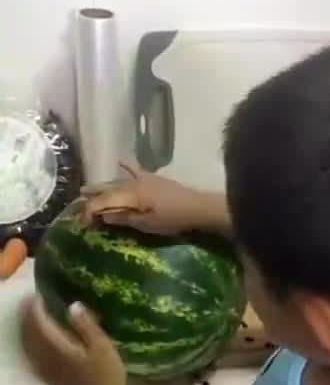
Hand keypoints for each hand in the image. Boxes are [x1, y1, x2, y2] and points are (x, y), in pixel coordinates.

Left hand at [21, 297, 127, 384]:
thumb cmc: (107, 373)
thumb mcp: (102, 345)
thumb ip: (86, 325)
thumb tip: (72, 305)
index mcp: (59, 348)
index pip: (41, 324)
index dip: (37, 308)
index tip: (39, 294)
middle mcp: (48, 358)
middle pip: (31, 335)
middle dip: (29, 317)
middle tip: (32, 302)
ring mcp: (47, 369)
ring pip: (30, 346)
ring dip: (28, 330)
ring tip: (31, 318)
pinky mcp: (51, 377)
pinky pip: (33, 357)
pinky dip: (31, 345)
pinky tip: (36, 342)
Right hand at [80, 162, 229, 235]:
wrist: (196, 207)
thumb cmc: (172, 219)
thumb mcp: (146, 224)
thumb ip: (124, 218)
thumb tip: (103, 216)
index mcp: (130, 196)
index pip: (103, 202)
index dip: (89, 212)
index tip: (81, 222)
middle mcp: (132, 184)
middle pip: (107, 190)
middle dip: (91, 198)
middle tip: (77, 205)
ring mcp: (143, 179)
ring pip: (117, 181)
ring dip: (102, 186)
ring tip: (86, 189)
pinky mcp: (152, 178)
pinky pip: (136, 170)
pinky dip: (126, 166)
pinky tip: (119, 160)